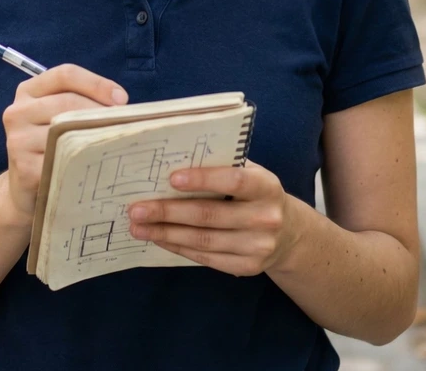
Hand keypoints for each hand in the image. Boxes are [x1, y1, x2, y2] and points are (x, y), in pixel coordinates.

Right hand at [2, 63, 127, 222]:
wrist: (25, 187)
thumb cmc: (50, 144)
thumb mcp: (59, 115)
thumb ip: (80, 102)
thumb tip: (120, 103)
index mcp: (29, 91)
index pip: (65, 74)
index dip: (97, 83)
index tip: (122, 98)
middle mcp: (18, 111)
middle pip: (67, 101)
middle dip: (100, 111)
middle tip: (123, 124)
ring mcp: (18, 140)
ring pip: (66, 130)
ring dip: (95, 136)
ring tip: (113, 142)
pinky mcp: (24, 168)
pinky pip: (61, 159)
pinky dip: (83, 160)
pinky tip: (96, 164)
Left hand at [125, 160, 302, 276]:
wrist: (289, 234)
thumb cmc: (257, 193)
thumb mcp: (250, 173)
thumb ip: (222, 165)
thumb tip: (175, 158)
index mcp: (266, 186)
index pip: (234, 181)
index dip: (203, 179)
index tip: (171, 178)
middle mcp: (265, 218)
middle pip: (210, 216)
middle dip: (168, 212)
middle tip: (136, 208)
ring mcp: (257, 247)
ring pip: (203, 240)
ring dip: (166, 233)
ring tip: (138, 226)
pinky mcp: (246, 267)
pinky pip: (205, 258)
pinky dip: (178, 247)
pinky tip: (159, 238)